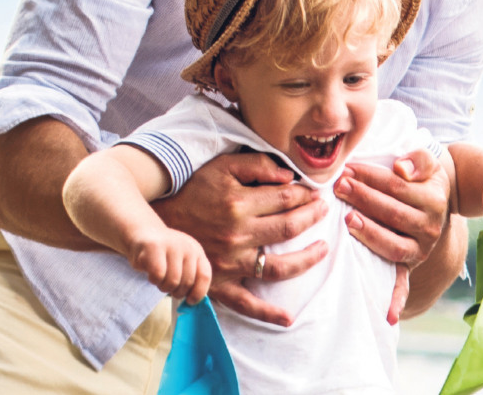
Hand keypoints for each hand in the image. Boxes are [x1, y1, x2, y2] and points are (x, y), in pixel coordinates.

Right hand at [128, 227, 211, 304]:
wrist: (143, 233)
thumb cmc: (164, 255)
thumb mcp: (181, 261)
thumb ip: (189, 278)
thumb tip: (192, 303)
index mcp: (196, 251)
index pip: (204, 275)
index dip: (198, 292)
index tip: (190, 301)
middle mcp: (187, 246)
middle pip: (187, 282)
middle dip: (176, 291)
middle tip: (168, 287)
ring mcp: (171, 245)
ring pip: (172, 281)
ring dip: (163, 286)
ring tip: (159, 278)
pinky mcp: (154, 247)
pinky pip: (158, 275)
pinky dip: (153, 280)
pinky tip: (150, 272)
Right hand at [153, 152, 327, 324]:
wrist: (160, 223)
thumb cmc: (194, 192)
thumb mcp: (221, 167)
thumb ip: (256, 165)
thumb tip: (288, 176)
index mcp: (238, 204)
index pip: (285, 200)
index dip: (305, 195)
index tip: (314, 193)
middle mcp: (238, 235)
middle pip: (288, 229)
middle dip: (311, 218)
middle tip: (323, 210)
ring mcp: (231, 263)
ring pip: (279, 267)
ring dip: (306, 259)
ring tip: (323, 249)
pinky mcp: (221, 284)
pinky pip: (247, 303)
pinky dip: (268, 313)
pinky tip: (288, 317)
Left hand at [335, 149, 451, 323]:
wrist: (439, 197)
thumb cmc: (424, 176)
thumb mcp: (428, 161)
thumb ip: (418, 159)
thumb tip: (401, 168)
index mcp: (432, 201)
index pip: (395, 187)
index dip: (370, 177)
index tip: (348, 169)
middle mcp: (429, 228)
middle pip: (391, 214)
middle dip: (362, 198)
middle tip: (339, 187)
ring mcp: (420, 250)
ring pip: (392, 245)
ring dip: (368, 234)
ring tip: (346, 219)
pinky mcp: (410, 264)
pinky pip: (403, 283)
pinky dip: (395, 298)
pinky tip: (386, 312)